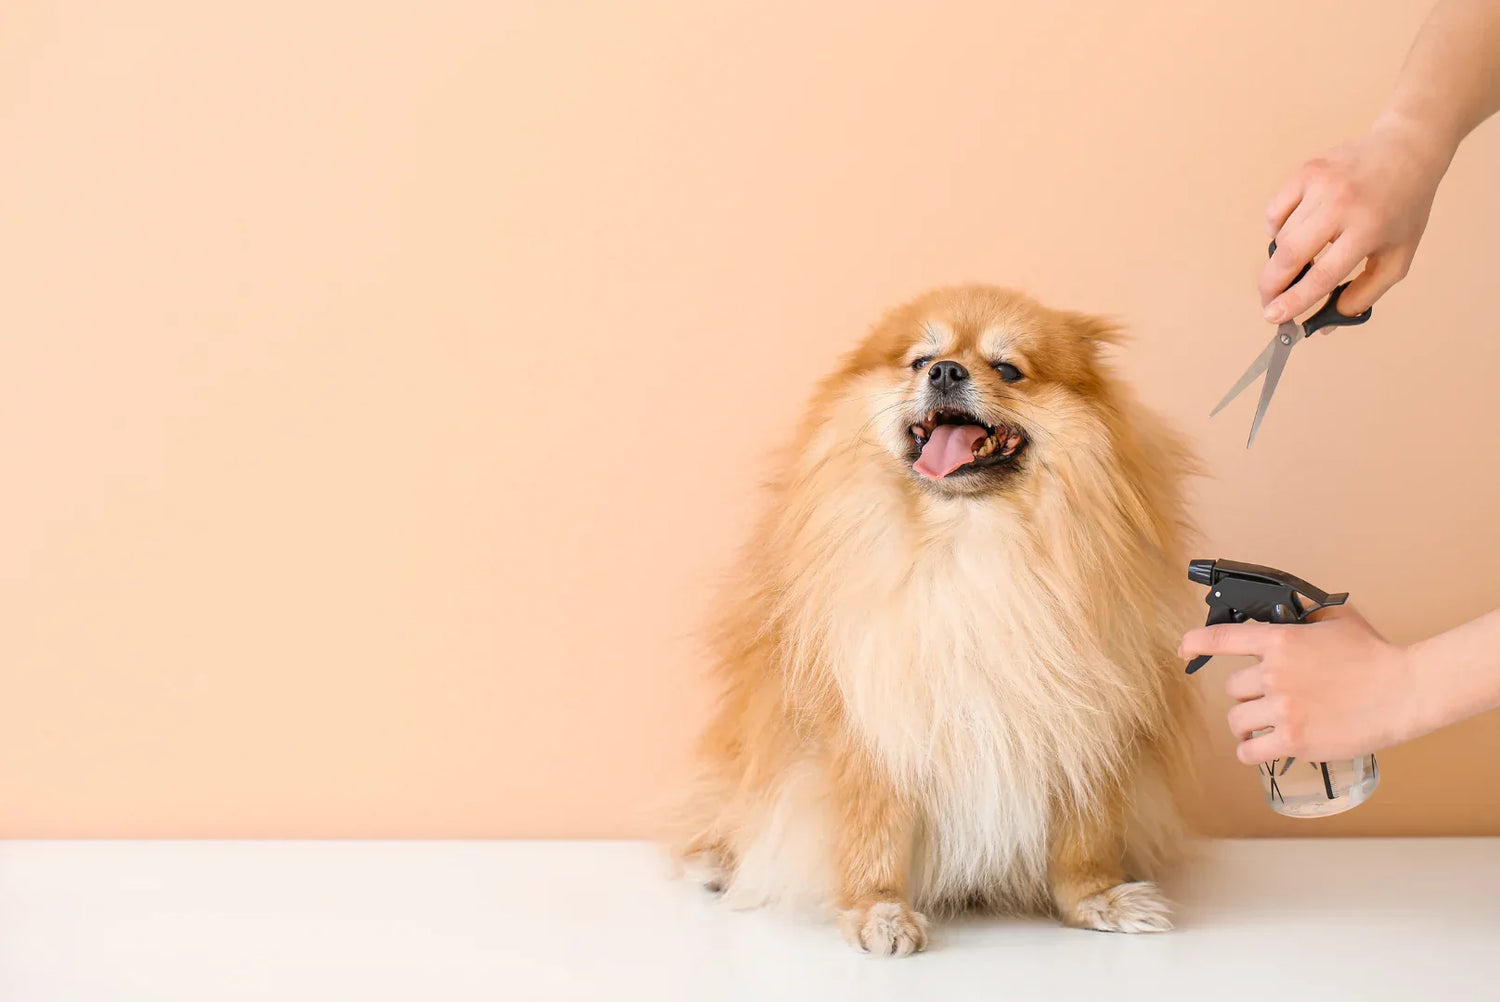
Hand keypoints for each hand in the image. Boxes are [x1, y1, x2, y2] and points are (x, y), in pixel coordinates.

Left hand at [1178, 605, 1420, 763]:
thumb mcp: (1336, 619)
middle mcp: (1274, 674)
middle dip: (1247, 695)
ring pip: (1236, 721)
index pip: (1222, 639)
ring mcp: (1283, 709)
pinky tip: (1261, 747)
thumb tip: (1285, 605)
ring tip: (1265, 724)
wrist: (1404, 691)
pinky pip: (1249, 751)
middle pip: (1231, 689)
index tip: (1184, 647)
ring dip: (1247, 724)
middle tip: (1268, 698)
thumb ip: (1303, 614)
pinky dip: (1251, 750)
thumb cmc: (1374, 655)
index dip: (1196, 642)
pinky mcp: (1294, 740)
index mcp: (1281, 641)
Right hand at [1259, 114, 1453, 323]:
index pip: (1323, 274)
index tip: (1274, 317)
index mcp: (1369, 228)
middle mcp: (1342, 204)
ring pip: (1281, 236)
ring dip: (1282, 258)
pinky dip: (1277, 229)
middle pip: (1291, 255)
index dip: (1295, 300)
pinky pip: (1275, 211)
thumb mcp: (1399, 255)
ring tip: (1297, 262)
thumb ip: (1366, 292)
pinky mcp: (1307, 171)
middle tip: (1267, 302)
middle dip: (1271, 285)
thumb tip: (1328, 321)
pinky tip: (1294, 231)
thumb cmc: (1404, 207)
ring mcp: (1321, 184)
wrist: (1407, 150)